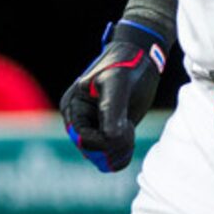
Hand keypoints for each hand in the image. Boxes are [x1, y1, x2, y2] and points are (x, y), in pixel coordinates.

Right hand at [61, 21, 167, 172]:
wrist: (141, 57)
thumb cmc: (126, 66)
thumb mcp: (117, 83)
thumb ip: (111, 109)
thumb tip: (109, 138)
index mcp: (72, 106)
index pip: (84, 141)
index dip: (105, 141)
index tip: (123, 126)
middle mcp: (78, 119)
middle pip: (92, 151)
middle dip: (113, 145)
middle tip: (128, 127)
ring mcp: (93, 126)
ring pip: (102, 156)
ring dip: (120, 150)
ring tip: (129, 128)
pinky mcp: (107, 131)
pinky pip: (111, 154)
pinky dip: (123, 152)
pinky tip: (130, 135)